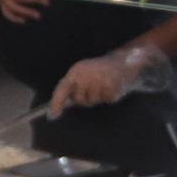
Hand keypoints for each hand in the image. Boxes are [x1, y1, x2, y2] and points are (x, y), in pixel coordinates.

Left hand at [49, 42, 173, 115]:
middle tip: (95, 89)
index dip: (56, 103)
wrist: (123, 61)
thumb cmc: (101, 71)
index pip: (63, 88)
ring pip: (93, 101)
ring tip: (104, 86)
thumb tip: (64, 105)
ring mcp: (98, 79)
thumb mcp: (84, 74)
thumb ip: (74, 87)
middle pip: (79, 100)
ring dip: (99, 98)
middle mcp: (86, 74)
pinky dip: (109, 97)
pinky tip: (112, 87)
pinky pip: (106, 100)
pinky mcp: (111, 85)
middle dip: (86, 99)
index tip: (52, 115)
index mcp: (76, 70)